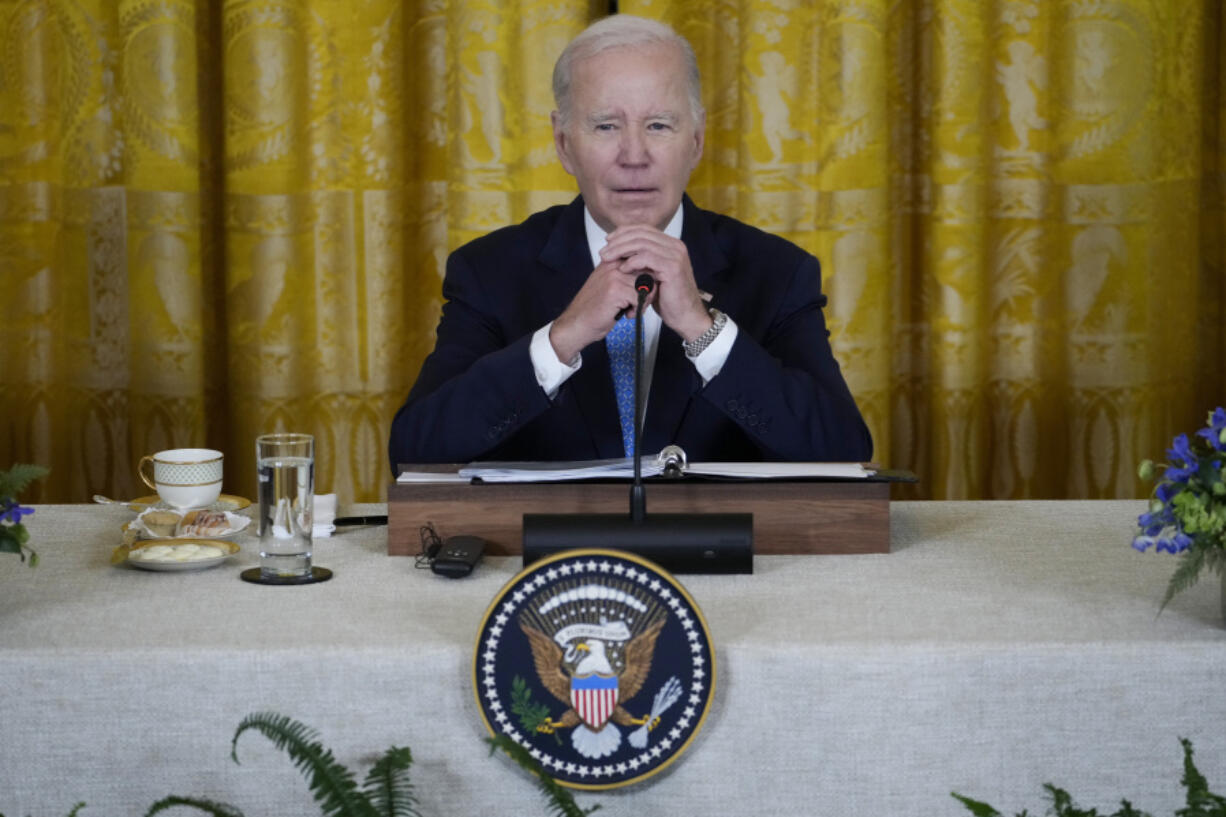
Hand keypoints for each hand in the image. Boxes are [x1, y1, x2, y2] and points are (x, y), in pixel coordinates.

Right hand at [549, 257, 639, 362]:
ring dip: (643, 302)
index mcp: (613, 261)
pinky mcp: (615, 289)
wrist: (576, 324)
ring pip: (647, 286)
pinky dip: (637, 310)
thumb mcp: (611, 286)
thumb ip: (628, 278)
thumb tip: (653, 277)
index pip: (644, 262)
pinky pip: (640, 297)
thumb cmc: (594, 309)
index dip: (647, 281)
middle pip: (649, 273)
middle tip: (637, 304)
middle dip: (648, 292)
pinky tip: (627, 314)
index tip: (639, 294)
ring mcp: (613, 276)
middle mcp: (613, 265)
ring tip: (631, 310)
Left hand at [600, 226, 712, 341]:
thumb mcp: (653, 274)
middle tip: (603, 252)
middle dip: (618, 241)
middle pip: (641, 234)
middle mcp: (675, 246)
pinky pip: (647, 258)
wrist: (685, 316)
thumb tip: (620, 250)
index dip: (624, 232)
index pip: (644, 229)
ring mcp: (675, 255)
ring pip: (642, 243)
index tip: (608, 241)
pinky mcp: (672, 267)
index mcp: (671, 244)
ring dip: (621, 250)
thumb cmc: (668, 299)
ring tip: (607, 259)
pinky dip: (632, 262)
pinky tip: (622, 269)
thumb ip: (642, 261)